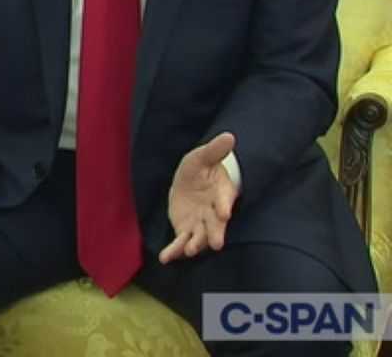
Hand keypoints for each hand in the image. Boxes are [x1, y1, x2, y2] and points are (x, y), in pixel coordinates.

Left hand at [159, 132, 239, 263]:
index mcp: (220, 194)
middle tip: (216, 243)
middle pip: (216, 225)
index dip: (224, 206)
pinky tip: (165, 258)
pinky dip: (173, 251)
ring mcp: (200, 224)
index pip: (224, 201)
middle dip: (215, 234)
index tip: (224, 213)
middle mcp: (213, 213)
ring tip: (189, 252)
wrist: (191, 181)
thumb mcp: (202, 156)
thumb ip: (215, 150)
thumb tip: (230, 136)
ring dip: (195, 245)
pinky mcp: (186, 230)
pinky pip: (180, 242)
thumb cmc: (201, 168)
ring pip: (199, 237)